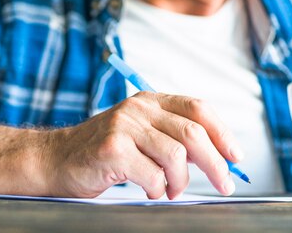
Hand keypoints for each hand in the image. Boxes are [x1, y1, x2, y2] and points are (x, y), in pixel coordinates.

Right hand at [44, 92, 243, 198]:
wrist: (56, 159)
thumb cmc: (102, 152)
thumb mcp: (138, 133)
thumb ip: (170, 137)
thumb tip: (217, 158)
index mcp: (148, 101)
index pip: (197, 108)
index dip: (223, 133)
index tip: (236, 157)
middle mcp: (138, 108)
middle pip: (193, 133)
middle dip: (216, 164)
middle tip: (224, 185)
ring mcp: (124, 126)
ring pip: (176, 157)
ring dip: (181, 182)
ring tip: (171, 191)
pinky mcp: (112, 148)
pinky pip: (153, 175)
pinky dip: (158, 190)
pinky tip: (150, 190)